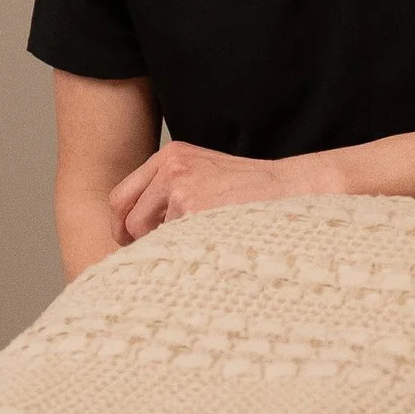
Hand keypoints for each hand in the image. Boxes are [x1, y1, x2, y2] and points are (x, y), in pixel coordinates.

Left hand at [108, 140, 341, 244]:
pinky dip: (186, 254)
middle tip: (155, 257)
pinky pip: (172, 245)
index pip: (122, 194)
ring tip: (199, 247)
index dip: (121, 224)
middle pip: (128, 217)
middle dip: (137, 242)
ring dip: (168, 248)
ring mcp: (181, 188)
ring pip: (149, 236)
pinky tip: (209, 249)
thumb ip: (173, 191)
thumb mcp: (208, 176)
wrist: (293, 190)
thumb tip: (135, 232)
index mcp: (172, 156)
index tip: (130, 243)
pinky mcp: (193, 209)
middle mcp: (172, 167)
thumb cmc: (254, 192)